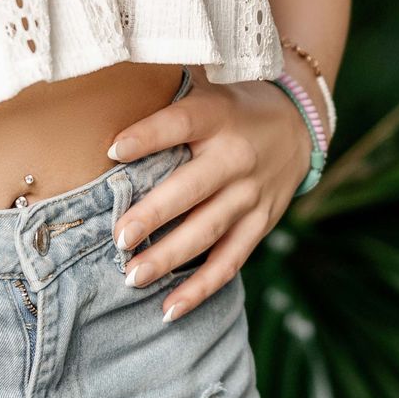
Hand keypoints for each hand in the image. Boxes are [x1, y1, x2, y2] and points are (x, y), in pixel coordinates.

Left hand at [107, 75, 316, 321]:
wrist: (297, 122)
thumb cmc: (229, 107)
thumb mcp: (205, 89)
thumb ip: (163, 100)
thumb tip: (100, 106)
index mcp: (219, 115)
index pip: (181, 123)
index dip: (148, 136)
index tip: (112, 150)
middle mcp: (237, 156)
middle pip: (193, 188)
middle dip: (155, 215)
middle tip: (118, 238)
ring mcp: (252, 194)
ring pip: (209, 231)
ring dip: (170, 258)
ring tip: (132, 277)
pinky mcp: (260, 224)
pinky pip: (230, 262)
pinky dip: (200, 288)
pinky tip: (169, 309)